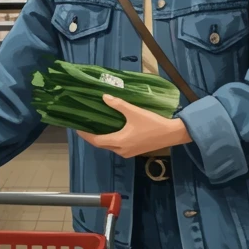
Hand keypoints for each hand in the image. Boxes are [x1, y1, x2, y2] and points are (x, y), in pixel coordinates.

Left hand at [76, 94, 191, 157]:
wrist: (171, 134)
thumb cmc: (152, 123)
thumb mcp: (134, 112)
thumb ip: (118, 104)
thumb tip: (104, 97)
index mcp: (119, 141)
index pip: (96, 140)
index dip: (85, 135)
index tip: (77, 128)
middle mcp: (121, 149)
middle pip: (101, 144)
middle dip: (91, 137)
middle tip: (85, 126)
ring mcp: (128, 152)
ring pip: (109, 146)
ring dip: (102, 139)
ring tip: (96, 127)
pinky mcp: (134, 151)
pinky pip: (117, 147)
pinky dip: (111, 140)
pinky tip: (111, 131)